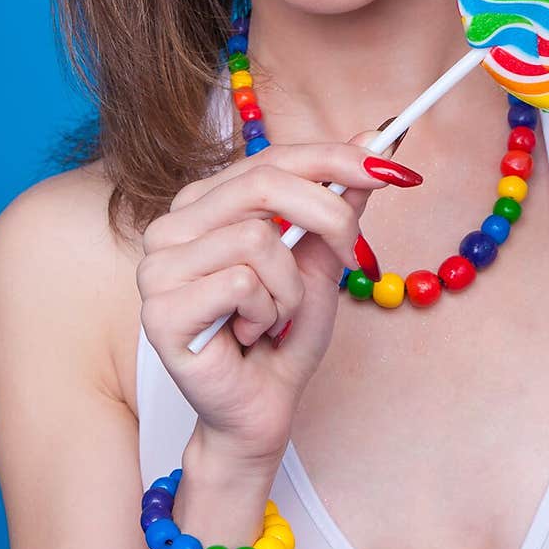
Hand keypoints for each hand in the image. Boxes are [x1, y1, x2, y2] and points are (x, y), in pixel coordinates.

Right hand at [136, 130, 419, 468]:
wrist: (262, 409)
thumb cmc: (285, 334)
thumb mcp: (321, 259)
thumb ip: (339, 201)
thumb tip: (375, 138)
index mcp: (206, 202)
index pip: (272, 158)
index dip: (335, 158)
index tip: (391, 170)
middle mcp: (173, 224)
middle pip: (266, 184)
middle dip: (330, 217)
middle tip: (355, 258)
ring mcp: (158, 265)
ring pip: (258, 239)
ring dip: (291, 288)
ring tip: (277, 316)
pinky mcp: (160, 309)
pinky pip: (242, 283)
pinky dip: (267, 313)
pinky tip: (250, 335)